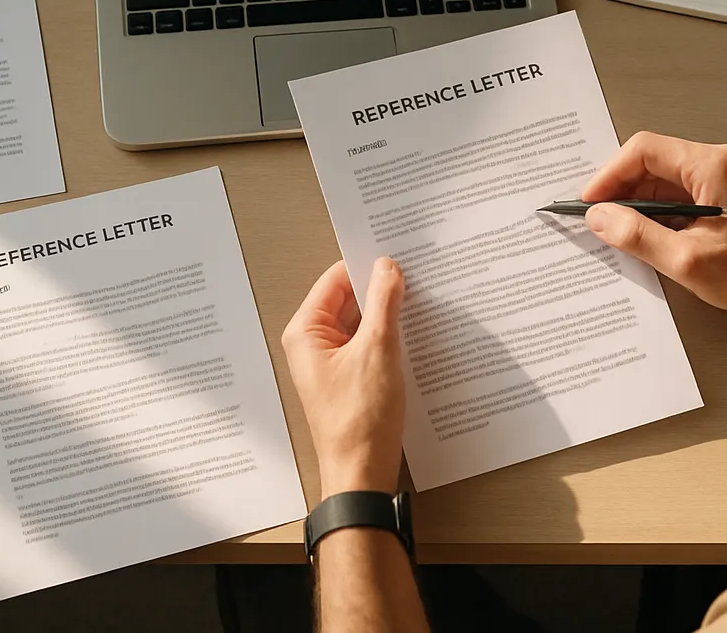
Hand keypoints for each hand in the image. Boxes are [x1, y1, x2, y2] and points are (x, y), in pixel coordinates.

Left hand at [282, 258, 407, 498]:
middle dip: (379, 288)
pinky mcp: (348, 378)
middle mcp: (312, 344)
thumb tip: (388, 266)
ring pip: (360, 322)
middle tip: (416, 272)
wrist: (362, 473)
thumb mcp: (377, 350)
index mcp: (306, 332)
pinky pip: (367, 344)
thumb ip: (383, 303)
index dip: (365, 264)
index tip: (397, 253)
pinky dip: (388, 335)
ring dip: (386, 312)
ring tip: (420, 298)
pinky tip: (414, 330)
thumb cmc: (361, 418)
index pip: (335, 280)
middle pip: (348, 299)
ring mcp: (330, 362)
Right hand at [580, 132, 726, 330]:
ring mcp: (724, 176)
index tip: (588, 203)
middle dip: (620, 191)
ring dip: (638, 204)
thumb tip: (598, 217)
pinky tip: (645, 237)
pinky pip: (678, 193)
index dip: (609, 175)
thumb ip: (638, 236)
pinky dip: (657, 213)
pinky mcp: (724, 194)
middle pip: (652, 162)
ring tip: (616, 234)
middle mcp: (719, 161)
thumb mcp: (688, 261)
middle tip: (597, 221)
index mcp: (713, 166)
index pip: (645, 150)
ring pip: (663, 179)